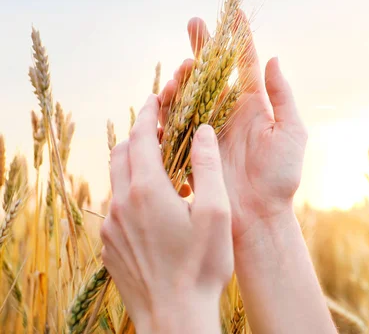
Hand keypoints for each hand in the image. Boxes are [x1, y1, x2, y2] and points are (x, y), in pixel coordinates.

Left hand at [101, 95, 232, 332]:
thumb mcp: (216, 212)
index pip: (141, 137)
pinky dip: (130, 193)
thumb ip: (208, 166)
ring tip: (158, 166)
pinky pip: (115, 208)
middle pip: (121, 153)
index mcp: (147, 190)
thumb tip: (201, 131)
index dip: (148, 114)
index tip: (155, 98)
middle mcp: (121, 204)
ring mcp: (111, 227)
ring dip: (133, 164)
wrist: (175, 317)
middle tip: (157, 128)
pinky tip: (153, 207)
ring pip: (116, 181)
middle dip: (137, 135)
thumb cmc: (202, 266)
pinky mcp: (110, 246)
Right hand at [159, 15, 307, 241]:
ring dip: (183, 75)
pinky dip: (166, 107)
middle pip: (211, 71)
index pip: (245, 63)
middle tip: (193, 24)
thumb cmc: (281, 178)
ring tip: (182, 69)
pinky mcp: (189, 146)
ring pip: (188, 91)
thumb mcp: (292, 133)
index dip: (239, 37)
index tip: (233, 13)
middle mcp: (228, 111)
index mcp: (254, 106)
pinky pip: (172, 121)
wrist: (258, 217)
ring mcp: (207, 127)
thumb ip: (283, 97)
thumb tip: (273, 59)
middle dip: (201, 45)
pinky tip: (164, 97)